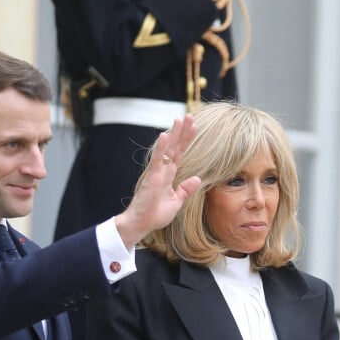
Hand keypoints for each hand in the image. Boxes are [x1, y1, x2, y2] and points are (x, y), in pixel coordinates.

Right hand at [114, 115, 200, 248]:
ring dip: (174, 134)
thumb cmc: (155, 214)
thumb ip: (185, 189)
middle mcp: (163, 170)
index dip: (186, 140)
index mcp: (169, 175)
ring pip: (167, 149)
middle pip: (175, 147)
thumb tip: (197, 178)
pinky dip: (161, 148)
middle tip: (190, 115)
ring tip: (180, 119)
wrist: (141, 224)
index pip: (180, 153)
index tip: (194, 126)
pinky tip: (164, 136)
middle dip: (182, 132)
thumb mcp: (176, 201)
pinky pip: (157, 160)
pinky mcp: (152, 177)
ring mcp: (157, 172)